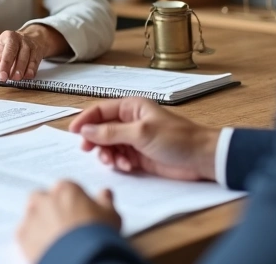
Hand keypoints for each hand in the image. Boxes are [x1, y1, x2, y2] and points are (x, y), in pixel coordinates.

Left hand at [0, 24, 66, 81]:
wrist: (31, 38)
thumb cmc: (10, 47)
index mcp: (8, 37)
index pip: (6, 51)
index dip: (4, 64)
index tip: (1, 75)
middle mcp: (21, 40)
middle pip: (18, 54)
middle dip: (14, 67)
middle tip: (9, 78)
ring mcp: (31, 46)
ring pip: (29, 58)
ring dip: (23, 70)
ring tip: (17, 78)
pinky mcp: (38, 53)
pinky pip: (36, 62)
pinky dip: (32, 70)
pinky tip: (27, 76)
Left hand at [17, 181, 120, 262]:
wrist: (82, 258)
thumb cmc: (97, 235)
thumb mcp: (111, 215)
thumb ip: (105, 201)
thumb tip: (105, 194)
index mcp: (66, 189)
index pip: (67, 188)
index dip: (74, 201)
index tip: (79, 211)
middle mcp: (46, 199)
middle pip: (44, 197)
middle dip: (51, 207)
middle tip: (64, 223)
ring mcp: (32, 217)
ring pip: (31, 214)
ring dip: (39, 220)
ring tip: (54, 236)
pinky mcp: (23, 236)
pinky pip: (23, 233)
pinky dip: (31, 237)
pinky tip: (45, 245)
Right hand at [69, 97, 219, 181]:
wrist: (201, 158)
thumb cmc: (178, 139)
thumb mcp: (141, 133)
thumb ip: (111, 132)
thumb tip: (86, 129)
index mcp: (132, 107)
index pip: (100, 110)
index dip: (85, 120)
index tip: (74, 132)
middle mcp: (130, 122)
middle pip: (101, 129)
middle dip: (95, 140)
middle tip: (90, 151)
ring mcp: (134, 139)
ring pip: (108, 146)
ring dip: (107, 154)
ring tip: (114, 162)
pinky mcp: (139, 156)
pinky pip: (119, 158)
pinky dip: (118, 163)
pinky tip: (126, 167)